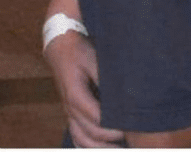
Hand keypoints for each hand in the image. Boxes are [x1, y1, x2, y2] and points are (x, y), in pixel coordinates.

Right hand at [43, 30, 124, 146]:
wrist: (61, 48)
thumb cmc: (80, 52)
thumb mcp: (95, 59)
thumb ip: (106, 77)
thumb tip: (123, 93)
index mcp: (76, 96)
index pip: (96, 119)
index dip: (113, 127)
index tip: (129, 128)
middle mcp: (70, 108)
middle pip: (89, 133)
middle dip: (109, 141)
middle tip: (130, 141)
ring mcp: (69, 112)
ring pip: (81, 139)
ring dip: (99, 148)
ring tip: (119, 149)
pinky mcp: (72, 113)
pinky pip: (77, 135)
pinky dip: (88, 145)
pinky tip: (104, 147)